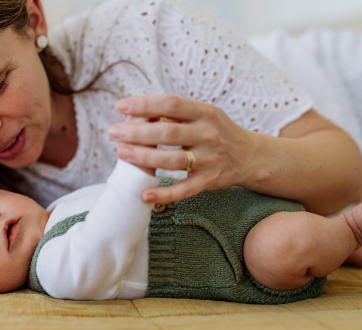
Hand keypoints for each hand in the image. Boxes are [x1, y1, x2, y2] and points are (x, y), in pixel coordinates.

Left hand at [109, 95, 256, 203]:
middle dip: (136, 132)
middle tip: (113, 132)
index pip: (171, 104)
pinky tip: (143, 194)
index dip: (144, 104)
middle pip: (167, 132)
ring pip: (171, 160)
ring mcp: (209, 159)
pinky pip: (183, 190)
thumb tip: (138, 111)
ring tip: (120, 152)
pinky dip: (163, 193)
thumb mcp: (202, 114)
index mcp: (205, 112)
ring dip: (143, 157)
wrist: (249, 156)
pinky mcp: (208, 181)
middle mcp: (208, 134)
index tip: (120, 106)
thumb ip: (174, 113)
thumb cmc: (215, 130)